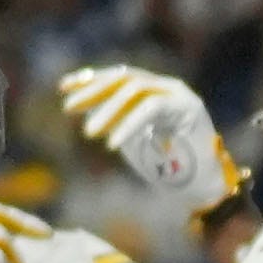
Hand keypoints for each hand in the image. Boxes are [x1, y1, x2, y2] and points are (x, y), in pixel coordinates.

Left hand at [53, 62, 227, 207]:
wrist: (200, 187)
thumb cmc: (165, 166)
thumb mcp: (130, 136)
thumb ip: (112, 119)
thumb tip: (80, 105)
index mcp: (154, 89)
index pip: (117, 76)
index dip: (89, 80)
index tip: (62, 88)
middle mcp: (168, 86)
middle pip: (124, 78)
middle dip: (93, 91)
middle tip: (67, 108)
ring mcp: (181, 95)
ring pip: (136, 90)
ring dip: (108, 110)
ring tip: (89, 132)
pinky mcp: (190, 108)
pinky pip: (152, 108)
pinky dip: (129, 124)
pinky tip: (112, 143)